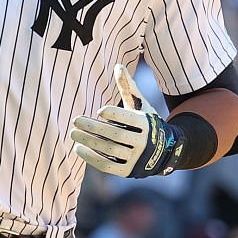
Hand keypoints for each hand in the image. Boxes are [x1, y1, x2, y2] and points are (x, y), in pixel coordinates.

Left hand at [71, 63, 181, 177]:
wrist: (164, 152)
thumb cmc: (147, 123)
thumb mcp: (141, 106)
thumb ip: (128, 88)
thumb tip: (117, 65)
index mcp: (147, 124)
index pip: (130, 119)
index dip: (114, 114)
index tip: (99, 110)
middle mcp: (144, 143)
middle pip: (116, 135)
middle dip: (94, 127)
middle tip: (76, 120)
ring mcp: (136, 159)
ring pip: (110, 150)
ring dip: (90, 141)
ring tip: (73, 133)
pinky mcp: (128, 172)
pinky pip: (107, 166)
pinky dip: (92, 158)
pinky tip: (78, 148)